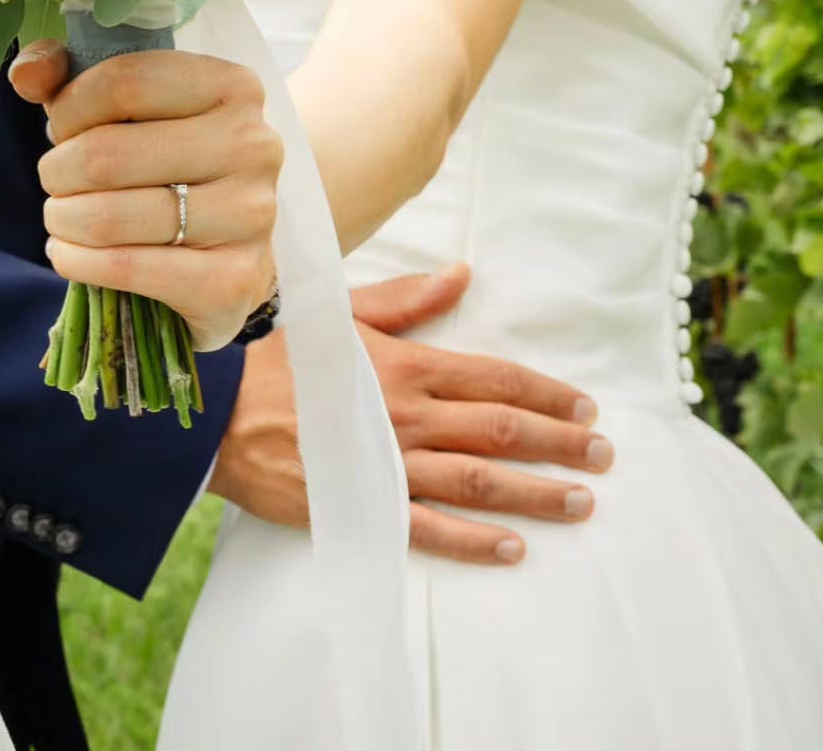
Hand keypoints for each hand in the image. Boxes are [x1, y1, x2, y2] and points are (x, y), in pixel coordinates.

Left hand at [9, 42, 280, 351]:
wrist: (229, 257)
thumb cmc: (170, 166)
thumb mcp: (127, 108)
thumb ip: (68, 75)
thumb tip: (26, 74)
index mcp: (234, 87)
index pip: (123, 83)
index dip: (69, 108)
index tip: (61, 129)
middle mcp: (254, 145)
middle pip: (107, 154)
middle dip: (57, 171)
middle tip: (55, 181)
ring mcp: (251, 215)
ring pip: (110, 216)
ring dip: (63, 220)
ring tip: (61, 218)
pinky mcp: (234, 280)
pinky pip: (125, 268)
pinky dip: (77, 262)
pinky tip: (69, 254)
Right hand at [211, 265, 614, 563]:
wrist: (218, 409)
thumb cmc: (280, 355)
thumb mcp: (344, 313)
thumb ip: (407, 298)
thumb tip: (461, 274)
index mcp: (407, 365)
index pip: (493, 379)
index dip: (545, 393)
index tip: (585, 406)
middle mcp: (409, 415)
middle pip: (500, 430)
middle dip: (559, 443)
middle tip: (604, 455)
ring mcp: (389, 464)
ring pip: (479, 481)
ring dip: (536, 491)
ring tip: (581, 501)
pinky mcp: (364, 505)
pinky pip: (430, 528)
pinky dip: (475, 541)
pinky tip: (514, 547)